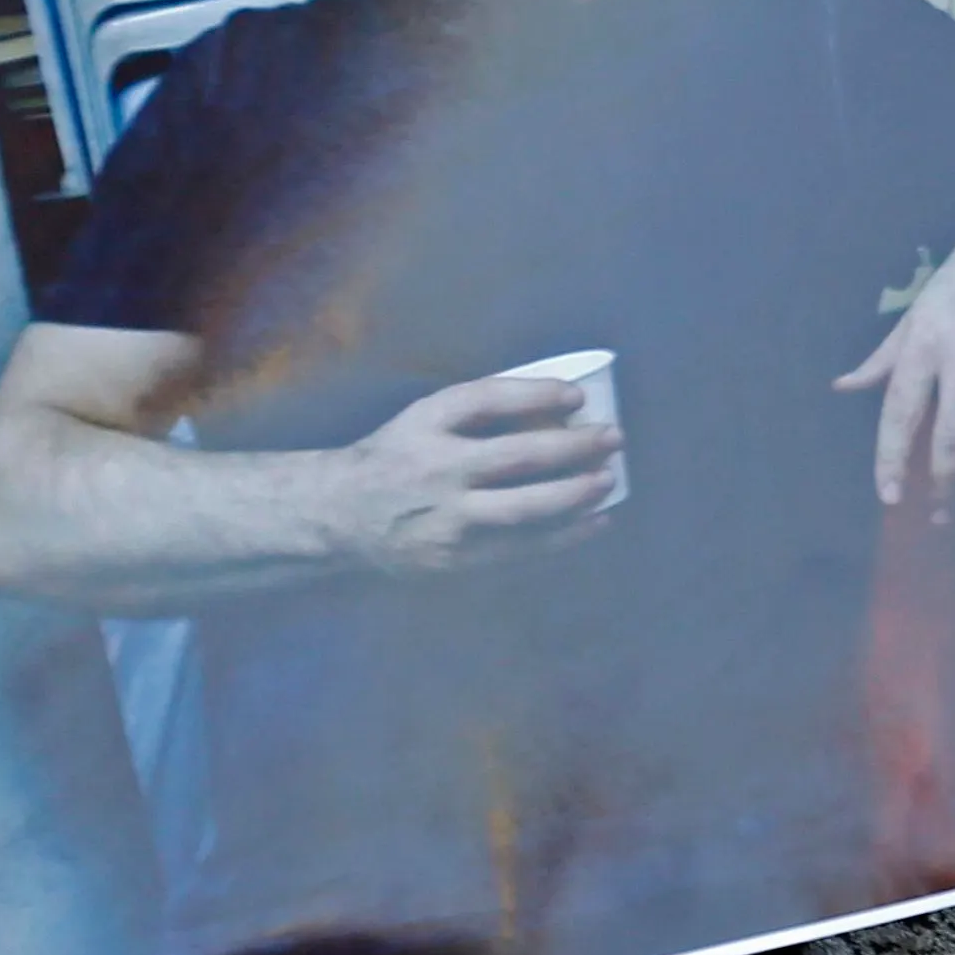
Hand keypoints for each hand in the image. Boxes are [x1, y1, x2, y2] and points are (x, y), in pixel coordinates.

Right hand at [343, 377, 621, 574]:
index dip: (538, 394)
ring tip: (608, 480)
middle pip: (517, 457)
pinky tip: (595, 522)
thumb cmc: (398, 456)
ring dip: (575, 495)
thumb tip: (563, 403)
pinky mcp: (453, 559)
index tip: (577, 396)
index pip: (489, 399)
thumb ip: (481, 408)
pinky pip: (520, 548)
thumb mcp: (425, 417)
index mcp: (427, 424)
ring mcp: (445, 519)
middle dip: (574, 448)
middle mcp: (436, 469)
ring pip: (524, 509)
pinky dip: (564, 536)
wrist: (340, 516)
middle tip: (614, 438)